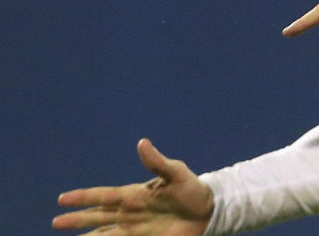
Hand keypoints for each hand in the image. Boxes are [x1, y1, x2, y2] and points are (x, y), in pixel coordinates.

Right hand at [53, 139, 212, 235]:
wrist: (209, 211)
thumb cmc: (192, 189)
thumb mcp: (176, 173)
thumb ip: (157, 162)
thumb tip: (142, 143)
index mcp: (134, 195)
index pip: (103, 196)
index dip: (83, 197)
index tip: (62, 199)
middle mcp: (130, 212)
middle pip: (98, 216)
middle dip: (77, 220)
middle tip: (56, 222)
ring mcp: (136, 228)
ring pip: (105, 234)